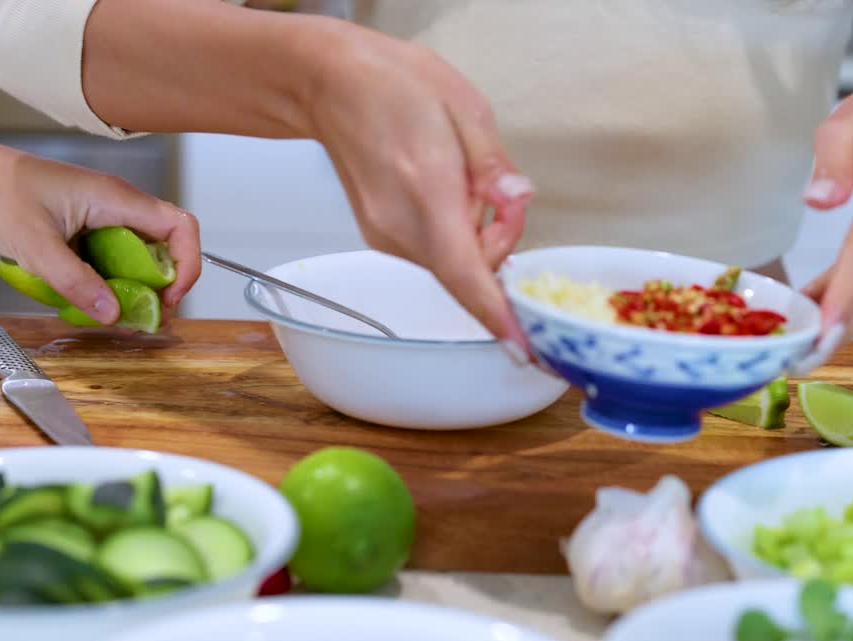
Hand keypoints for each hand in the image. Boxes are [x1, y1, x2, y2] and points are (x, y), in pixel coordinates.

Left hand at [0, 146, 200, 323]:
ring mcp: (107, 214)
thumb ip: (74, 282)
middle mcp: (120, 204)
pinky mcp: (92, 225)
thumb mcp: (35, 245)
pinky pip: (119, 255)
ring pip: (144, 254)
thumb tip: (112, 314)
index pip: (181, 226)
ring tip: (122, 314)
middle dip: (163, 285)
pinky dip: (116, 280)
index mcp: (116, 199)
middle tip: (145, 315)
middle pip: (167, 246)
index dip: (187, 264)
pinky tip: (98, 298)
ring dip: (139, 286)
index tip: (170, 296)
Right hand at [302, 25, 533, 355]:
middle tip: (499, 187)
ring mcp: (386, 237)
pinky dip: (455, 232)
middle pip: (472, 269)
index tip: (522, 347)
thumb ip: (495, 165)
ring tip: (460, 174)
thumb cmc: (394, 84)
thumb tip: (518, 197)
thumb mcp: (466, 108)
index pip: (465, 273)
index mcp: (427, 191)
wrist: (330, 81)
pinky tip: (442, 187)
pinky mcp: (383, 239)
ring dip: (477, 232)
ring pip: (457, 263)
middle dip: (501, 236)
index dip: (497, 314)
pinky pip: (439, 254)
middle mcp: (401, 227)